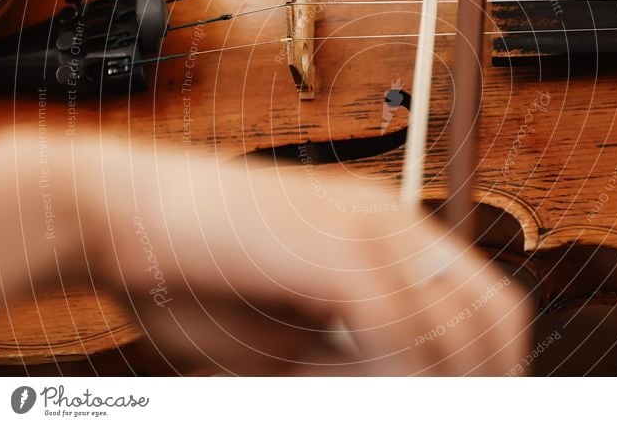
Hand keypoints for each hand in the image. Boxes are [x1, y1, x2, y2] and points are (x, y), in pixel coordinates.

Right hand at [0, 132, 532, 374]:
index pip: (479, 300)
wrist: (122, 212)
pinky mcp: (335, 245)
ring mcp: (367, 226)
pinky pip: (397, 327)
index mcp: (386, 230)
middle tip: (466, 413)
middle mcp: (390, 220)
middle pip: (485, 312)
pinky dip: (397, 374)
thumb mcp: (286, 339)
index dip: (493, 363)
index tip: (478, 401)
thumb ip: (346, 368)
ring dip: (441, 385)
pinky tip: (369, 386)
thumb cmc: (194, 273)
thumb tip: (403, 389)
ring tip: (416, 403)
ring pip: (452, 324)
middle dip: (487, 380)